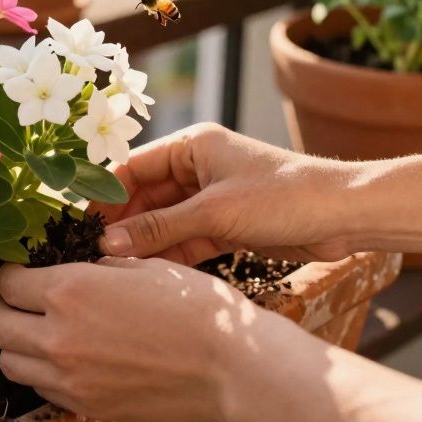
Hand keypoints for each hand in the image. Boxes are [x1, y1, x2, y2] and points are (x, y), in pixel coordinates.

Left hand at [0, 258, 275, 421]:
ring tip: (44, 332)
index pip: (7, 283)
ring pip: (10, 363)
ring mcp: (70, 378)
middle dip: (4, 310)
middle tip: (23, 302)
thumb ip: (93, 268)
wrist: (231, 365)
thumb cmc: (194, 308)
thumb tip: (68, 265)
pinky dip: (44, 373)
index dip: (11, 275)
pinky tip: (70, 358)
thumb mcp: (140, 266)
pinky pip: (41, 389)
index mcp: (69, 291)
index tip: (21, 273)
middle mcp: (58, 337)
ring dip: (19, 345)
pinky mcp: (86, 406)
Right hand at [96, 123, 359, 262]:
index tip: (77, 223)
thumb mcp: (214, 212)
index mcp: (192, 145)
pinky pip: (184, 240)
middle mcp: (198, 168)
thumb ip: (159, 228)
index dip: (103, 194)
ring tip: (112, 269)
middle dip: (120, 224)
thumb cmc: (284, 196)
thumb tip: (107, 244)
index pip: (132, 166)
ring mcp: (211, 198)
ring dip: (143, 244)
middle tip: (90, 252)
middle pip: (144, 196)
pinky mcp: (225, 226)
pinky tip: (146, 276)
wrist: (344, 216)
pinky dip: (167, 256)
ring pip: (163, 222)